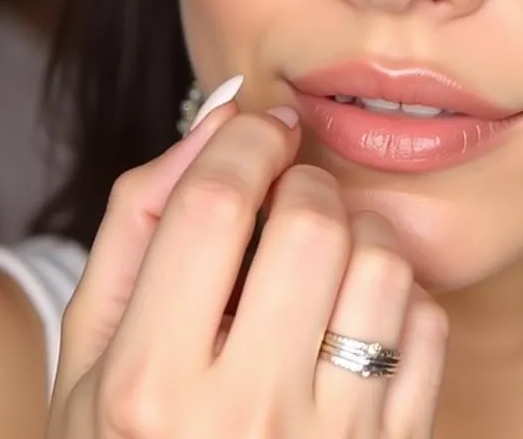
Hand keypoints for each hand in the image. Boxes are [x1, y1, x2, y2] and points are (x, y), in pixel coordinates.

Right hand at [47, 83, 447, 437]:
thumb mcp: (94, 355)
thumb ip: (141, 224)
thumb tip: (222, 114)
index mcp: (146, 390)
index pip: (213, 206)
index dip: (246, 141)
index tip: (263, 130)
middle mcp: (241, 420)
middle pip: (310, 223)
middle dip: (304, 183)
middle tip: (287, 199)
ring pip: (383, 264)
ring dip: (360, 235)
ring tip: (326, 260)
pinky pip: (428, 326)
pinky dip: (400, 300)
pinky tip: (357, 320)